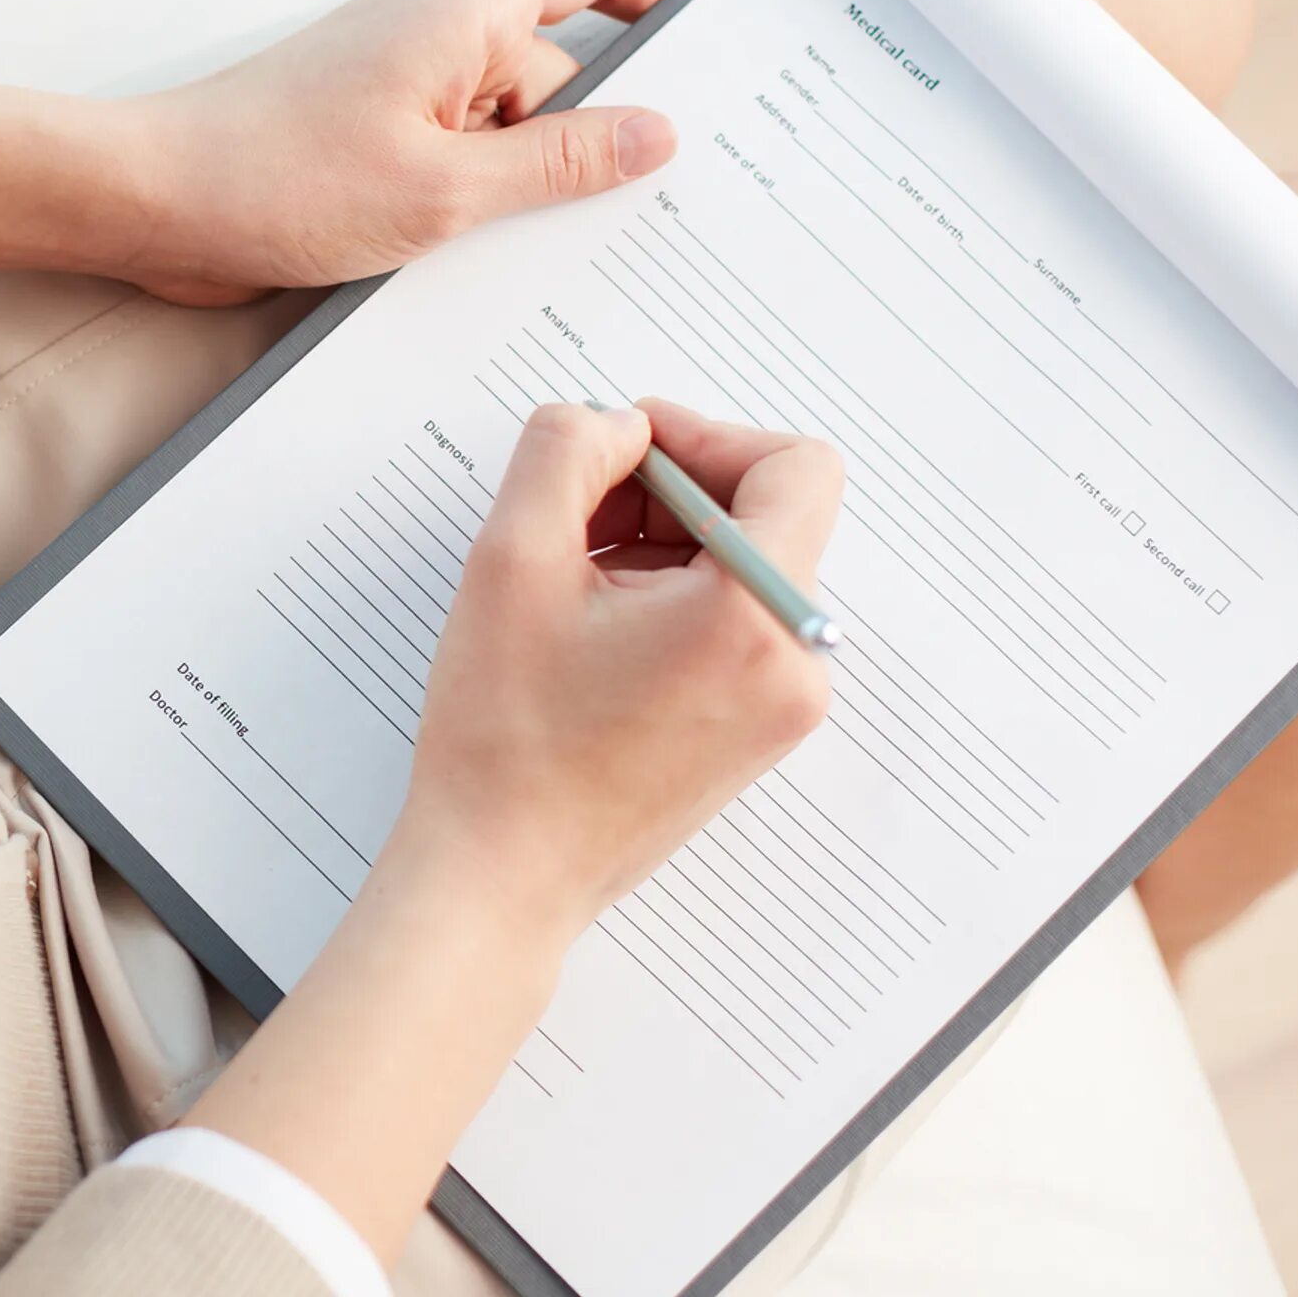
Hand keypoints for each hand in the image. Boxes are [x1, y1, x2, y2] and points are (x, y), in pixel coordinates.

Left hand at [103, 0, 685, 305]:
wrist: (151, 203)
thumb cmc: (279, 182)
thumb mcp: (447, 190)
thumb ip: (560, 164)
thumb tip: (658, 134)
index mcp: (461, 13)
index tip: (714, 37)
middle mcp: (431, 33)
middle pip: (552, 72)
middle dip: (594, 137)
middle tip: (654, 210)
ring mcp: (394, 84)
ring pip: (501, 127)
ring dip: (527, 184)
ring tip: (556, 251)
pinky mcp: (364, 135)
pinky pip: (450, 157)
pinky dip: (476, 199)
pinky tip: (489, 259)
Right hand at [393, 399, 843, 938]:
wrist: (502, 871)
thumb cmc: (505, 739)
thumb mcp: (509, 559)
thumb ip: (564, 452)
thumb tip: (617, 425)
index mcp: (752, 618)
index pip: (795, 466)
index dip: (706, 436)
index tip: (626, 455)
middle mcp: (795, 663)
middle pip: (768, 515)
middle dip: (671, 494)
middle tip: (575, 518)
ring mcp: (784, 705)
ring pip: (747, 566)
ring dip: (664, 546)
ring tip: (573, 583)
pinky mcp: (758, 729)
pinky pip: (736, 622)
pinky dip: (671, 598)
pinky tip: (592, 628)